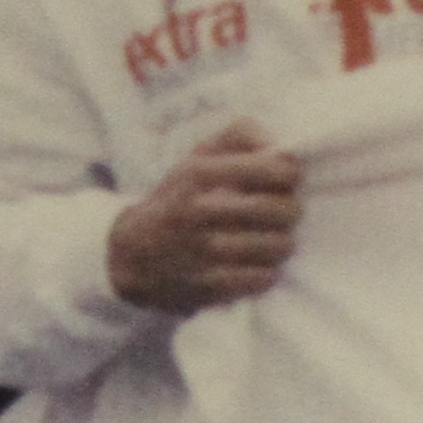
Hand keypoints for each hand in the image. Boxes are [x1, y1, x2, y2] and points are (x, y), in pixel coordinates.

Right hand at [107, 121, 302, 311]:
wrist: (131, 256)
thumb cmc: (178, 200)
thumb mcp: (197, 158)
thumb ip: (238, 136)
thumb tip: (276, 142)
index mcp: (200, 172)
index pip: (271, 168)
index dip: (291, 174)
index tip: (288, 180)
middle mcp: (200, 209)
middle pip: (280, 209)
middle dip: (291, 211)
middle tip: (286, 213)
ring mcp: (204, 250)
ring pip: (277, 245)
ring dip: (282, 243)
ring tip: (273, 240)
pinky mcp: (208, 285)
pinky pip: (262, 278)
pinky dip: (266, 272)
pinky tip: (256, 265)